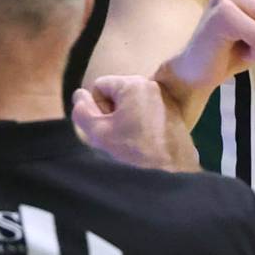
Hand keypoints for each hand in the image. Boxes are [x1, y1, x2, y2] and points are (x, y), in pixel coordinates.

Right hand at [73, 75, 197, 170]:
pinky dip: (144, 124)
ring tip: (134, 141)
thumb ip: (82, 111)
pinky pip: (149, 112)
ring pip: (133, 104)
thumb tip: (79, 96)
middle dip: (114, 114)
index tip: (108, 127)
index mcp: (132, 84)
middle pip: (117, 94)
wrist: (174, 169)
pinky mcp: (175, 111)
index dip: (97, 108)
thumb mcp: (99, 133)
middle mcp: (151, 85)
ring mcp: (165, 98)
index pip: (99, 86)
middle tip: (120, 136)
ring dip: (128, 120)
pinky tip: (148, 142)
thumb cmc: (135, 150)